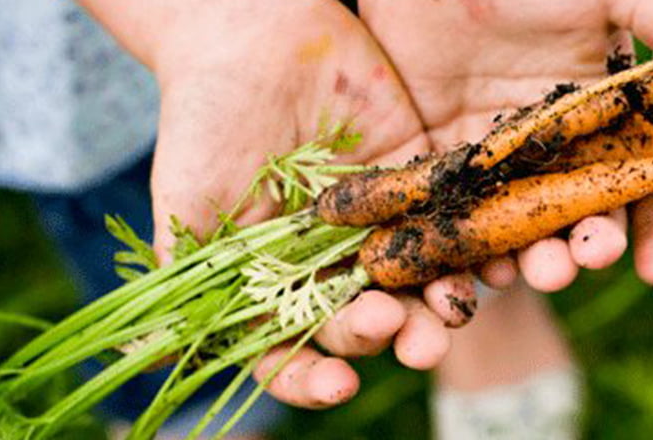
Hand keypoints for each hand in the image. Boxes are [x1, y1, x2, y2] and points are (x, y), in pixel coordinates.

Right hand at [82, 0, 475, 407]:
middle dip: (392, 335)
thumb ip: (191, 280)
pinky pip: (451, 216)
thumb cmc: (203, 118)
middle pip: (369, 317)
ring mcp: (379, 219)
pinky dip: (475, 240)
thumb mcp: (186, 204)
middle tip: (413, 339)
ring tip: (457, 308)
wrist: (249, 33)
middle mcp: (333, 259)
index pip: (296, 347)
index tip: (337, 384)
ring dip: (441, 301)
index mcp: (278, 279)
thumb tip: (157, 353)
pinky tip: (495, 261)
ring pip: (418, 276)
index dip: (314, 375)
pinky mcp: (417, 174)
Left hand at [360, 0, 652, 289]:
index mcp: (602, 119)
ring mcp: (494, 166)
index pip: (644, 187)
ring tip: (538, 272)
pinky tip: (470, 272)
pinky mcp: (435, 170)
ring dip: (534, 263)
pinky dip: (461, 261)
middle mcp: (553, 152)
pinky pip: (453, 229)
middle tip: (588, 259)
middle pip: (584, 220)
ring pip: (522, 234)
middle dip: (592, 249)